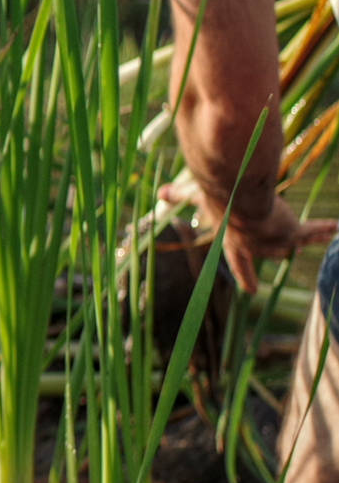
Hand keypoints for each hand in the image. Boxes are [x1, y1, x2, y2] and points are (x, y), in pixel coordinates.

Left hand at [161, 174, 336, 292]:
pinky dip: (324, 229)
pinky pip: (312, 230)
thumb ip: (180, 195)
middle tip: (286, 253)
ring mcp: (274, 240)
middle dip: (278, 250)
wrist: (240, 196)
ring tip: (320, 236)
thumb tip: (161, 193)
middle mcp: (254, 246)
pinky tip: (335, 227)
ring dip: (304, 237)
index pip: (238, 262)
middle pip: (270, 251)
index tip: (251, 290)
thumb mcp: (195, 195)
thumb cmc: (214, 196)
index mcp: (231, 241)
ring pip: (292, 242)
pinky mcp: (292, 231)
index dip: (245, 275)